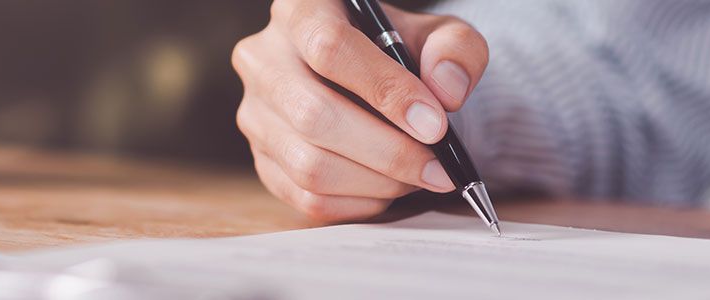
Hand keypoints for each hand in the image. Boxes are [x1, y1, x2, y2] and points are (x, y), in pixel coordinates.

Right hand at [232, 0, 488, 221]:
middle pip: (313, 115)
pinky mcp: (262, 158)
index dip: (385, 91)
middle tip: (438, 167)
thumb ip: (454, 50)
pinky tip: (389, 187)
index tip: (435, 125)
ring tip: (417, 176)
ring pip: (308, 166)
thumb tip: (446, 92)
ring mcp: (255, 113)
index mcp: (301, 9)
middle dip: (387, 151)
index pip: (329, 48)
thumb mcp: (435, 35)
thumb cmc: (398, 51)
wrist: (368, 79)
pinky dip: (357, 203)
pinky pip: (306, 197)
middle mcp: (263, 59)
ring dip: (376, 182)